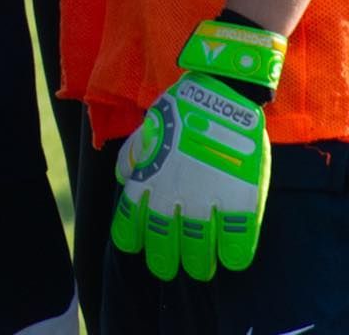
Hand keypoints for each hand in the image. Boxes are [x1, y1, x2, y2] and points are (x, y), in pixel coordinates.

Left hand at [111, 18, 285, 280]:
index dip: (130, 237)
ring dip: (198, 263)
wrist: (221, 93)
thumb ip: (135, 155)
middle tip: (168, 268)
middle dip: (164, 260)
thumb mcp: (149, 128)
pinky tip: (231, 259)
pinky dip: (234, 255)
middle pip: (163, 242)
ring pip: (198, 248)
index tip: (134, 246)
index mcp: (148, 177)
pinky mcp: (240, 200)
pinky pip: (238, 240)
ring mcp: (207, 199)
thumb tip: (122, 177)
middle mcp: (173, 194)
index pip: (130, 219)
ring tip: (201, 269)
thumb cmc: (183, 109)